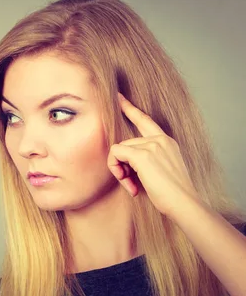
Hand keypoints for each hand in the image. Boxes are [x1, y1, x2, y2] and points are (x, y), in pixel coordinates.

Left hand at [107, 93, 199, 215]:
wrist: (185, 204)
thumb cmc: (173, 195)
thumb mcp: (161, 171)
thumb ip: (147, 160)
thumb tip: (123, 161)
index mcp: (166, 142)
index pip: (145, 120)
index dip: (130, 108)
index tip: (118, 96)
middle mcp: (160, 139)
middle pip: (125, 144)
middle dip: (122, 165)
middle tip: (129, 183)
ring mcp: (152, 145)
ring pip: (119, 150)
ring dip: (120, 171)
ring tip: (132, 186)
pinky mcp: (142, 154)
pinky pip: (115, 154)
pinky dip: (116, 169)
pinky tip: (129, 184)